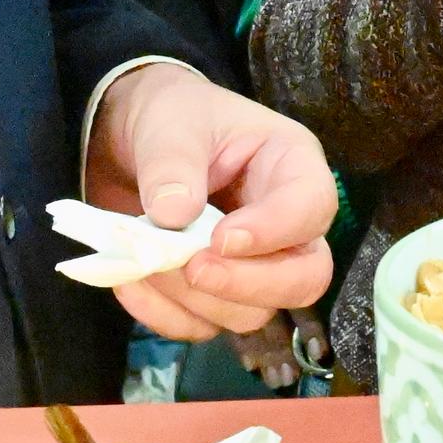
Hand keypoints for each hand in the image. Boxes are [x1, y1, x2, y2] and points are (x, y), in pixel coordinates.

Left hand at [83, 60, 337, 341]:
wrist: (128, 140)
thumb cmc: (169, 116)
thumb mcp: (170, 124)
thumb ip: (172, 163)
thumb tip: (174, 217)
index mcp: (291, 167)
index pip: (313, 208)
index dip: (275, 231)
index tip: (221, 238)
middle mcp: (286, 225)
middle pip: (304, 279)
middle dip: (248, 285)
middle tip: (193, 269)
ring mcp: (252, 266)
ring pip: (252, 314)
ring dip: (196, 300)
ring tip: (145, 262)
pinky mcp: (214, 293)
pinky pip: (202, 326)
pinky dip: (164, 315)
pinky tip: (131, 281)